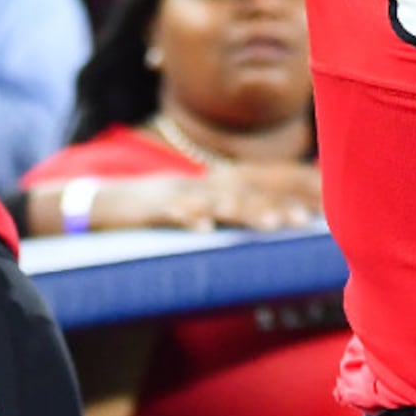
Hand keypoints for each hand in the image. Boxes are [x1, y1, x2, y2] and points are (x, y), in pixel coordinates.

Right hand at [72, 163, 322, 231]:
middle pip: (245, 194)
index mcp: (211, 185)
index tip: (317, 210)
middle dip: (276, 206)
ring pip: (215, 202)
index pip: (256, 187)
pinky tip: (205, 229)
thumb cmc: (151, 209)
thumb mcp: (192, 205)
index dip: (284, 195)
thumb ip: (224, 207)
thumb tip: (263, 216)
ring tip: (271, 225)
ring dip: (244, 212)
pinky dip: (188, 218)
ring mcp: (176, 196)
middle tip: (306, 222)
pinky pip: (171, 213)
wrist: (98, 202)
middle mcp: (200, 186)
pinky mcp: (150, 210)